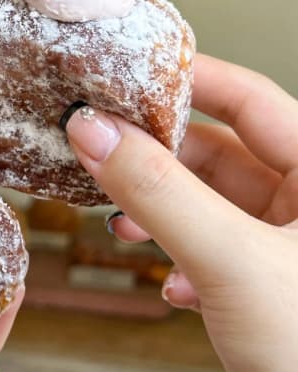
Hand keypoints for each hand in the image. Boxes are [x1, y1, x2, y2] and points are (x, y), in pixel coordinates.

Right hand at [64, 54, 297, 371]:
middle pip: (222, 151)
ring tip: (119, 220)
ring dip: (160, 208)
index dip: (188, 81)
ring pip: (210, 204)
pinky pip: (211, 252)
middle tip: (100, 145)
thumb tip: (94, 131)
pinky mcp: (266, 296)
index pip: (251, 99)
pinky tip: (166, 282)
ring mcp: (286, 254)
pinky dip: (178, 257)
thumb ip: (158, 191)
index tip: (127, 75)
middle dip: (158, 153)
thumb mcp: (231, 261)